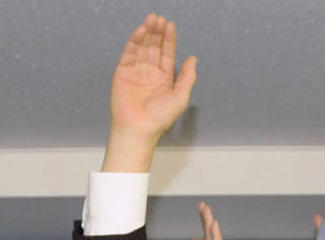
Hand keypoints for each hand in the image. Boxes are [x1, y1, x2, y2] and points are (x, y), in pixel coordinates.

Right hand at [102, 14, 197, 171]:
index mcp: (165, 78)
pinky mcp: (123, 72)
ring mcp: (136, 71)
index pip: (167, 54)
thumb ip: (187, 77)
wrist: (139, 129)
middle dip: (158, 33)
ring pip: (142, 47)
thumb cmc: (160, 118)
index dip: (169, 40)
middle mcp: (150, 73)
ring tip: (152, 19)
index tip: (170, 25)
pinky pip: (129, 53)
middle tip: (160, 18)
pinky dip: (135, 41)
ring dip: (147, 33)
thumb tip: (193, 59)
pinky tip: (141, 31)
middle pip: (155, 47)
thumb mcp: (180, 97)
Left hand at [191, 203, 229, 239]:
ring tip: (206, 210)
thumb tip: (196, 239)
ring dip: (210, 224)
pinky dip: (215, 236)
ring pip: (214, 238)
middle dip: (206, 219)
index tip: (202, 210)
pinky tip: (213, 225)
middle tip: (203, 205)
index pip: (206, 237)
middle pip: (210, 235)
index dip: (204, 224)